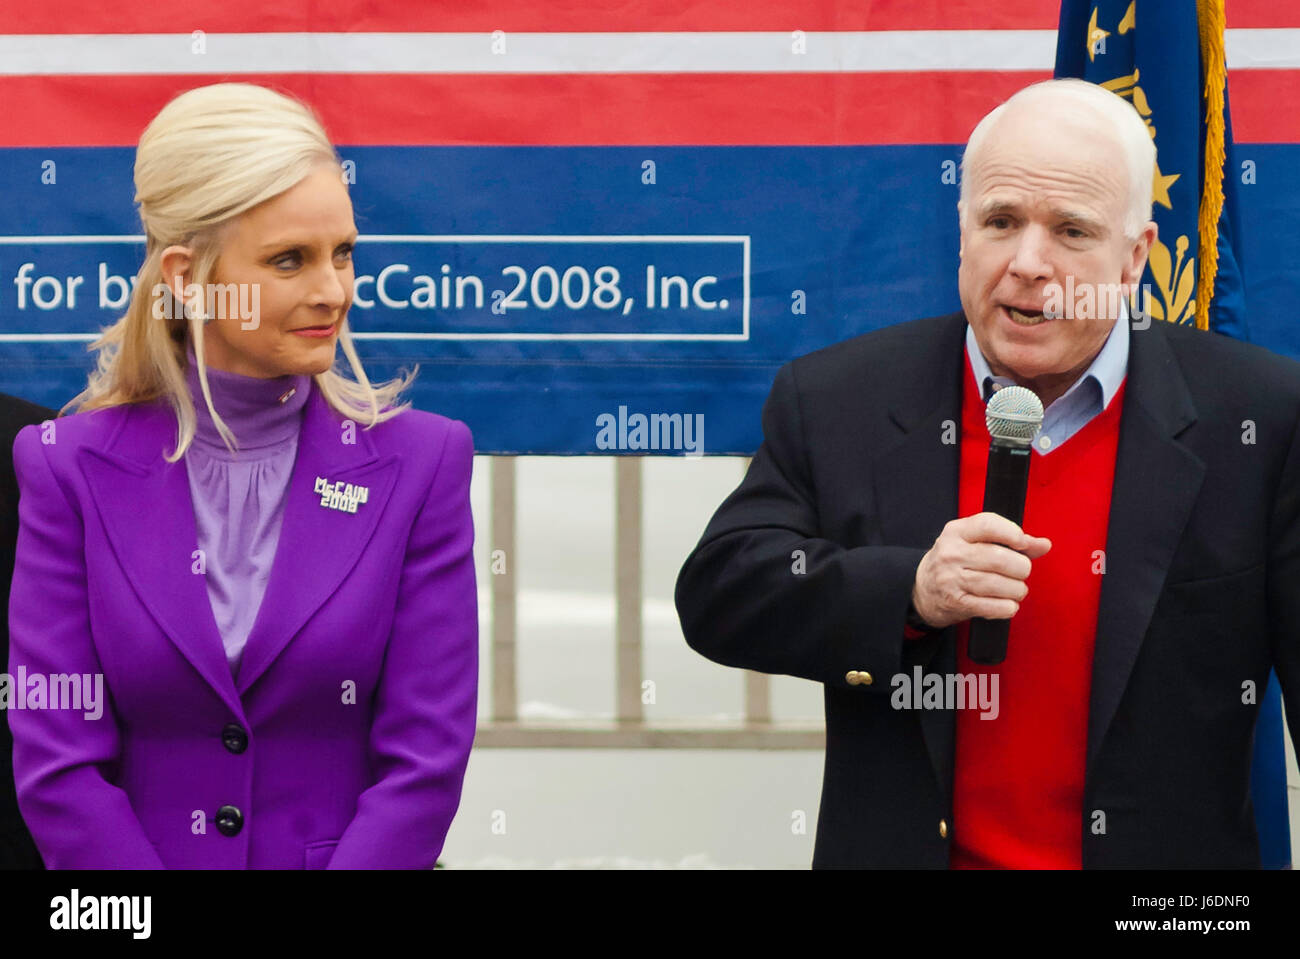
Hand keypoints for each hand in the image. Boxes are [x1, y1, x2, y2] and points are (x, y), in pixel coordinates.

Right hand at [909, 512, 1051, 630]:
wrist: (922, 590)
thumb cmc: (955, 563)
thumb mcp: (974, 543)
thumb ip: (1010, 541)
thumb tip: (1043, 544)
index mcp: (956, 532)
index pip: (987, 524)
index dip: (1012, 533)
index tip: (1022, 543)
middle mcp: (951, 554)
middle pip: (999, 558)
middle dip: (1021, 568)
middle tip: (1021, 572)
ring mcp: (951, 579)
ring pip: (998, 584)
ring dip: (1017, 589)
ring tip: (1016, 589)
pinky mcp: (956, 603)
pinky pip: (992, 606)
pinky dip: (1007, 607)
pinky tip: (1008, 603)